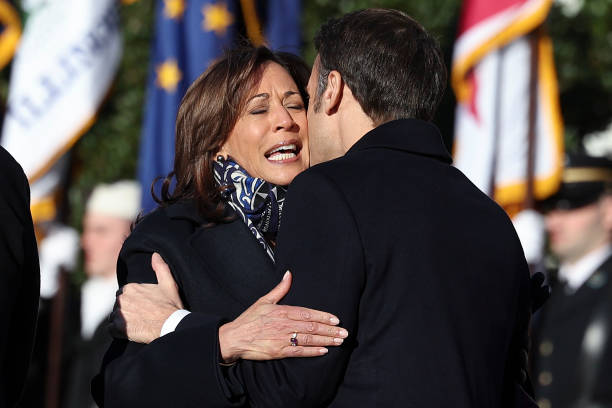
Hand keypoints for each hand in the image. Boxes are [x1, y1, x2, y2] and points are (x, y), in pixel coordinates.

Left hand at [109, 253, 183, 342]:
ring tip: (138, 324)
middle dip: (127, 310)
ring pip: (115, 317)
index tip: (144, 306)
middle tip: (141, 316)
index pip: (125, 294)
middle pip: (119, 305)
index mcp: (130, 288)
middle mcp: (121, 299)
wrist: (170, 325)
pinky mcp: (118, 328)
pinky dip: (118, 331)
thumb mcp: (168, 283)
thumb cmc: (170, 305)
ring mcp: (119, 314)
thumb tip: (155, 255)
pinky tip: (131, 331)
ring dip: (123, 321)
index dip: (134, 300)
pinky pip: (111, 330)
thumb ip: (160, 267)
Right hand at [218, 271, 348, 362]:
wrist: (234, 338)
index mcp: (282, 311)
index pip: (307, 313)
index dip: (323, 316)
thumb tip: (289, 275)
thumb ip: (280, 289)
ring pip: (308, 339)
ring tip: (339, 341)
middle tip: (344, 332)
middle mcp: (284, 325)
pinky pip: (299, 352)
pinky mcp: (278, 351)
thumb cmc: (249, 319)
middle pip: (312, 327)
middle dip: (330, 330)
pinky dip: (312, 351)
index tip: (336, 319)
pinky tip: (324, 351)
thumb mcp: (264, 300)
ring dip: (326, 340)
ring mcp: (282, 339)